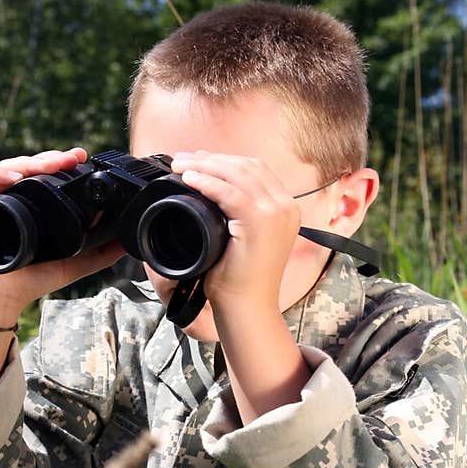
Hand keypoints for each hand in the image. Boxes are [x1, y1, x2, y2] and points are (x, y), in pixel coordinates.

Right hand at [0, 146, 126, 322]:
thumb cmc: (26, 282)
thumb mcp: (70, 265)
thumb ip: (98, 255)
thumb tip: (125, 243)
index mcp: (27, 204)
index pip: (43, 173)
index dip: (59, 162)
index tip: (80, 157)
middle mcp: (6, 196)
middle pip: (26, 166)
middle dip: (48, 158)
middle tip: (69, 158)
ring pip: (5, 167)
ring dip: (27, 162)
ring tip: (46, 166)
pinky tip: (13, 177)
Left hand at [169, 151, 300, 316]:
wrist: (248, 308)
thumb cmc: (240, 280)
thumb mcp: (241, 237)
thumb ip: (234, 213)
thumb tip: (208, 189)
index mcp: (285, 208)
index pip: (255, 170)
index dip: (224, 160)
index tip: (197, 160)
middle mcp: (285, 207)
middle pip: (247, 166)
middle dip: (211, 159)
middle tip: (182, 160)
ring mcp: (276, 213)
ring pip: (238, 174)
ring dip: (205, 166)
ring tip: (180, 167)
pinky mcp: (261, 223)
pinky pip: (230, 193)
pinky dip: (207, 182)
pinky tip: (189, 180)